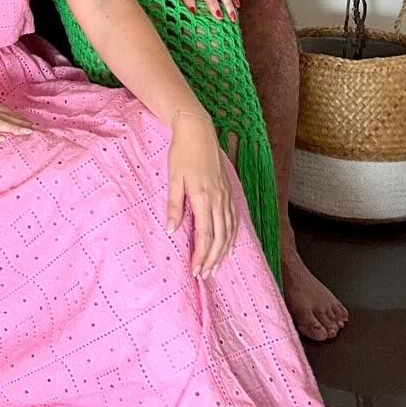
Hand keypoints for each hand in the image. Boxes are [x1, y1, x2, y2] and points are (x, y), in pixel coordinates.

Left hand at [166, 108, 237, 276]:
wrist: (198, 131)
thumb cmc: (181, 153)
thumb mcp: (173, 178)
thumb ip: (173, 205)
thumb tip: (171, 231)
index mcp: (203, 197)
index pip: (205, 235)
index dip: (201, 255)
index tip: (195, 271)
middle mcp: (219, 199)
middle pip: (220, 238)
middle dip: (213, 259)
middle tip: (204, 275)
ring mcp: (226, 195)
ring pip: (230, 231)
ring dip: (224, 252)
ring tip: (216, 267)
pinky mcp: (229, 191)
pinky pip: (234, 220)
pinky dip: (232, 236)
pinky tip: (229, 246)